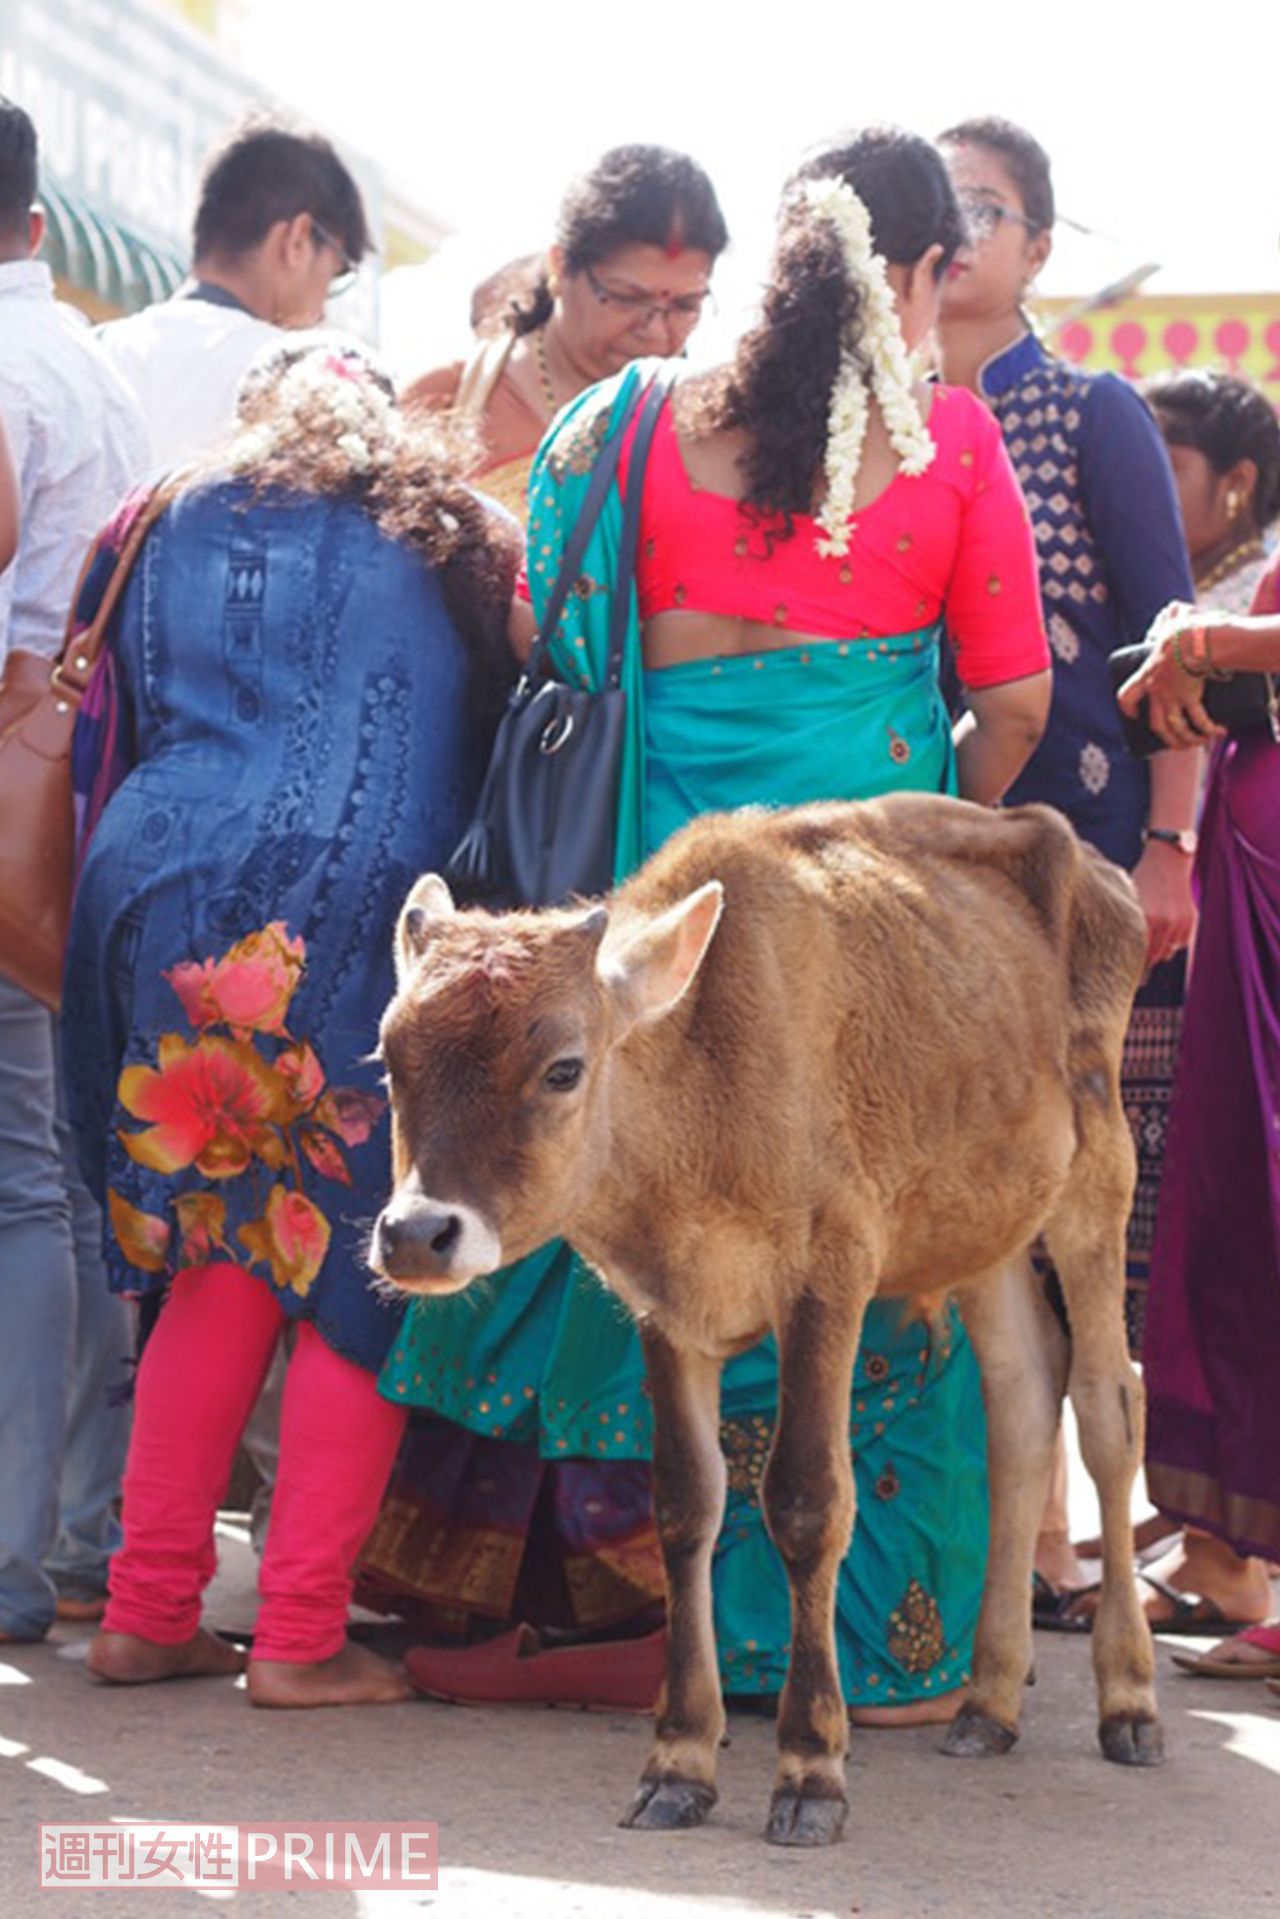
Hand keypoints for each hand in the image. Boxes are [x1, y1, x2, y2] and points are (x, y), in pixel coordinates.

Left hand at [1117, 605, 1224, 750]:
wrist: (1193, 639)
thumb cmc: (1182, 629)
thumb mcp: (1172, 622)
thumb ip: (1171, 616)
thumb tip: (1174, 608)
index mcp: (1146, 676)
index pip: (1126, 696)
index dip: (1127, 709)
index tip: (1133, 716)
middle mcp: (1155, 691)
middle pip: (1156, 724)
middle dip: (1168, 739)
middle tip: (1178, 744)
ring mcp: (1171, 697)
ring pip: (1176, 729)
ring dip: (1188, 740)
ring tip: (1200, 742)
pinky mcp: (1190, 698)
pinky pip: (1198, 721)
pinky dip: (1208, 729)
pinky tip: (1217, 732)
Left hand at [1131, 838, 1195, 970]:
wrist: (1167, 860)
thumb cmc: (1142, 879)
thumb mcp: (1128, 901)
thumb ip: (1126, 924)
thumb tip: (1114, 948)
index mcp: (1146, 919)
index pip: (1137, 954)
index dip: (1129, 964)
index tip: (1122, 972)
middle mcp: (1165, 924)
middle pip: (1152, 958)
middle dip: (1142, 962)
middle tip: (1133, 966)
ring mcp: (1180, 923)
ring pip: (1167, 953)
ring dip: (1157, 951)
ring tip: (1148, 941)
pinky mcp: (1191, 921)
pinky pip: (1180, 944)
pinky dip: (1171, 941)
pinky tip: (1163, 929)